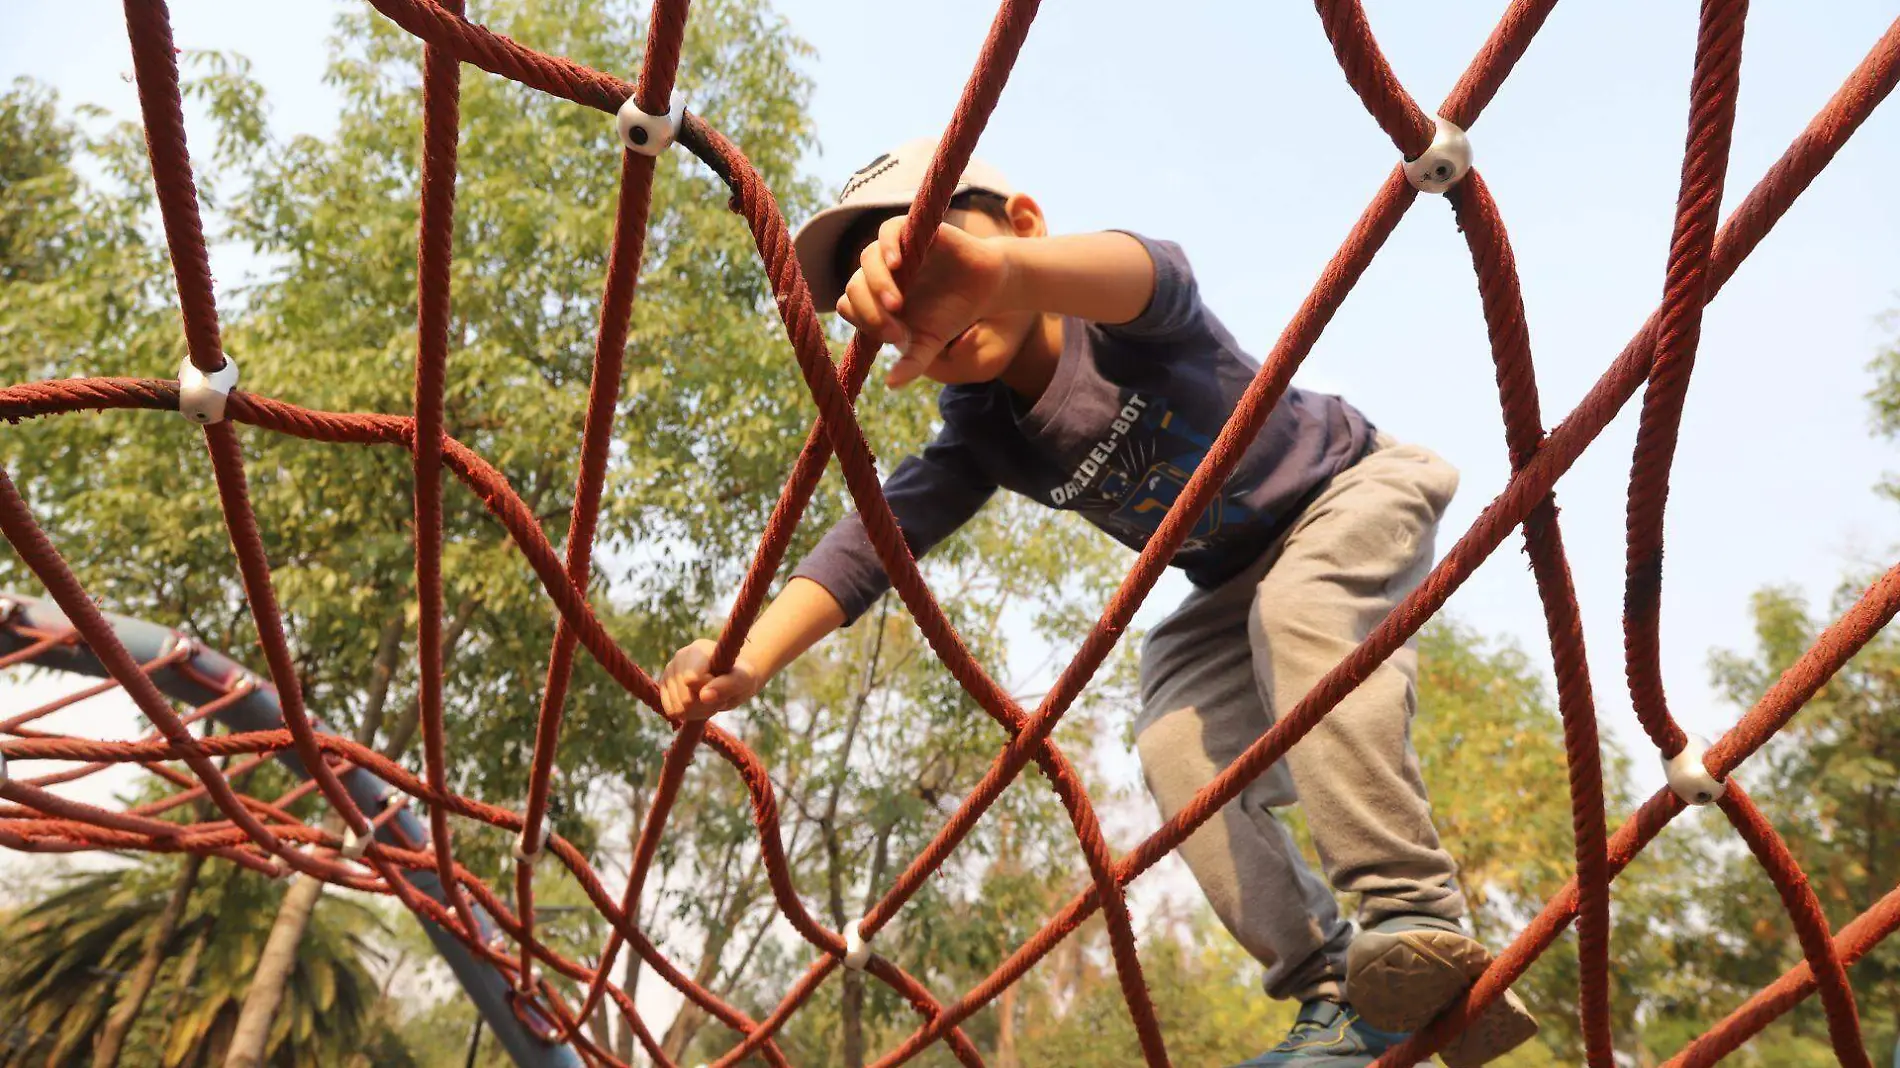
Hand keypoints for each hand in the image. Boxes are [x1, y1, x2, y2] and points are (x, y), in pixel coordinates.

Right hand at [659, 639, 760, 719]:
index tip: (723, 683)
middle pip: (685, 699)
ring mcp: (670, 672)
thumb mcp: (744, 680)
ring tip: (710, 697)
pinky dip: (688, 714)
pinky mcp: (665, 687)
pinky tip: (699, 703)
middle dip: (706, 704)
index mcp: (698, 649)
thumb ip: (727, 685)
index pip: (693, 680)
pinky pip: (672, 711)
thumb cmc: (740, 676)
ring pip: (677, 708)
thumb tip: (704, 696)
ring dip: (699, 710)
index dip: (710, 690)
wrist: (732, 676)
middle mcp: (680, 657)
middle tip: (719, 695)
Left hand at [835, 215, 1014, 386]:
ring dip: (876, 283)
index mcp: (875, 299)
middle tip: (897, 331)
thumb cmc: (952, 315)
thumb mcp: (930, 344)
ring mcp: (896, 250)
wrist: (988, 289)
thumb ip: (911, 363)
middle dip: (870, 310)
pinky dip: (887, 245)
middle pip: (854, 285)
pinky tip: (896, 263)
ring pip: (867, 258)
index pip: (850, 306)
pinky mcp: (914, 231)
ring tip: (896, 304)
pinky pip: (889, 230)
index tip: (893, 337)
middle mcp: (880, 273)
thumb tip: (892, 385)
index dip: (864, 321)